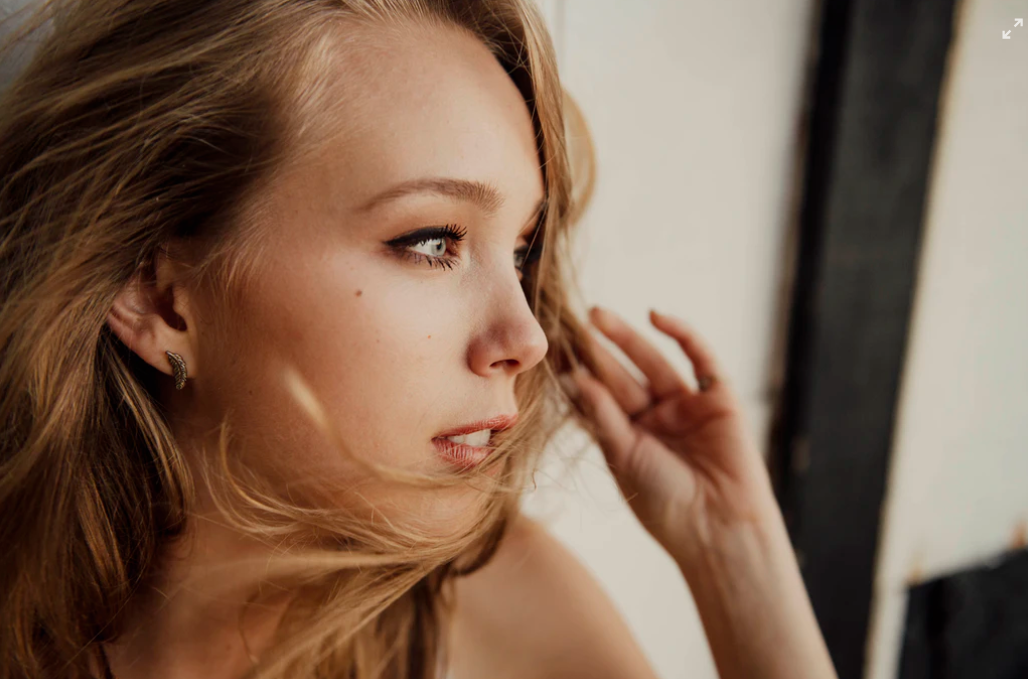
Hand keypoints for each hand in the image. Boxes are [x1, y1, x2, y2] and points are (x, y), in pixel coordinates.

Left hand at [565, 306, 780, 563]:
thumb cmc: (664, 501)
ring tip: (597, 316)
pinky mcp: (718, 397)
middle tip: (570, 322)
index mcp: (628, 438)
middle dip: (597, 351)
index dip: (577, 374)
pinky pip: (699, 358)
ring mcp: (686, 406)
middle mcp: (655, 419)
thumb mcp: (624, 455)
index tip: (550, 352)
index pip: (599, 398)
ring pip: (652, 362)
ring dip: (627, 338)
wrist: (717, 527)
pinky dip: (681, 334)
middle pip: (621, 376)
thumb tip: (575, 376)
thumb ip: (602, 415)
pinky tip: (654, 316)